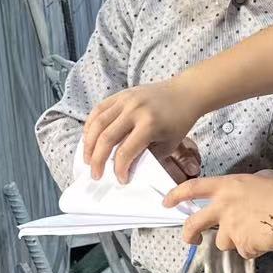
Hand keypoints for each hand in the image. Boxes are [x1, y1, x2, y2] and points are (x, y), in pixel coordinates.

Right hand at [84, 80, 203, 181]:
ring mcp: (125, 100)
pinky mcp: (121, 94)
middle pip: (106, 138)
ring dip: (88, 144)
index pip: (126, 152)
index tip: (121, 180)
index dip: (120, 169)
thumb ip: (147, 156)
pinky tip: (89, 139)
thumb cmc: (179, 121)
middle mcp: (134, 110)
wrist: (185, 92)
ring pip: (97, 124)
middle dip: (97, 161)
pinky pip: (98, 109)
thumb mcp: (168, 144)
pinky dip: (90, 125)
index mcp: (149, 124)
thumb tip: (126, 169)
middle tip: (96, 175)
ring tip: (87, 159)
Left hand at [165, 173, 272, 260]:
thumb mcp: (262, 178)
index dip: (176, 195)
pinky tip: (267, 240)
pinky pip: (245, 251)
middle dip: (189, 234)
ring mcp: (231, 229)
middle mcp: (223, 207)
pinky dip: (253, 249)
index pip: (193, 188)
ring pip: (223, 242)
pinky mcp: (243, 246)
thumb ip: (246, 187)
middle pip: (194, 224)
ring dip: (236, 241)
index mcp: (227, 186)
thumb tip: (245, 195)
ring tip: (256, 232)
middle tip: (192, 239)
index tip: (166, 202)